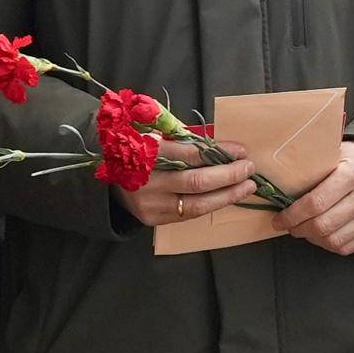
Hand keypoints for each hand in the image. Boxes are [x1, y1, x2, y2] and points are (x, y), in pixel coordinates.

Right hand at [131, 139, 260, 227]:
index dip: (219, 152)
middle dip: (228, 176)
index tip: (241, 150)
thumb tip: (219, 144)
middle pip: (197, 181)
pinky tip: (227, 197)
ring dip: (227, 195)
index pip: (191, 154)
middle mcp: (148, 181)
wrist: (104, 178)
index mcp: (146, 152)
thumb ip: (181, 138)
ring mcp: (151, 203)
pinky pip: (189, 214)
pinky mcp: (154, 219)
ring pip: (196, 204)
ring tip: (247, 187)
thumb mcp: (152, 134)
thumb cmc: (135, 149)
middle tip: (249, 168)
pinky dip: (211, 205)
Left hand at [282, 138, 353, 257]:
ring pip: (334, 241)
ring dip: (312, 239)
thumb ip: (313, 170)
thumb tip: (278, 189)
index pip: (315, 203)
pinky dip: (329, 245)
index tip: (279, 219)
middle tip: (289, 226)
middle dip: (299, 229)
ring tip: (304, 230)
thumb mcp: (335, 153)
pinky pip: (348, 248)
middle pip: (323, 226)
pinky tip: (322, 235)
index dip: (292, 216)